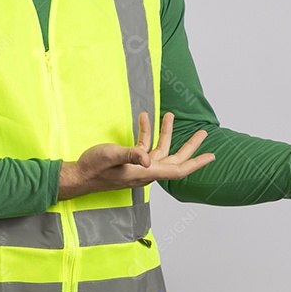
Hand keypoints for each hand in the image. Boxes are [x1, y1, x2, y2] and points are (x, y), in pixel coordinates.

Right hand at [58, 112, 214, 200]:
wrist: (79, 176)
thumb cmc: (94, 168)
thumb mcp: (111, 157)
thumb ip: (130, 155)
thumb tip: (147, 159)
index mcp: (146, 173)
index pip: (178, 169)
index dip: (196, 163)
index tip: (211, 156)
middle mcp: (146, 171)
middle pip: (175, 159)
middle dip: (190, 146)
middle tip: (203, 133)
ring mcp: (138, 167)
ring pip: (160, 150)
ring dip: (165, 133)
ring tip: (169, 115)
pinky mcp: (130, 162)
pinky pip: (144, 147)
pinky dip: (146, 133)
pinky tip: (143, 118)